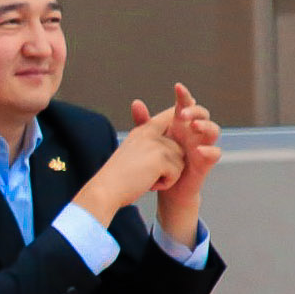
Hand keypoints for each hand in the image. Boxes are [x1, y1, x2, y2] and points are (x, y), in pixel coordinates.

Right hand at [70, 101, 182, 227]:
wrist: (105, 189)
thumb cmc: (117, 177)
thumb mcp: (132, 153)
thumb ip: (150, 144)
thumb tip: (173, 145)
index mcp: (142, 132)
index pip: (167, 117)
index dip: (177, 115)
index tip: (189, 103)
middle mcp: (149, 134)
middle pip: (178, 147)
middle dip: (171, 165)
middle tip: (148, 173)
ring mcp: (155, 145)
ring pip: (180, 161)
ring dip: (168, 175)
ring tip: (147, 178)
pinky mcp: (161, 158)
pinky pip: (177, 173)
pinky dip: (166, 183)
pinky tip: (149, 183)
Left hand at [154, 83, 220, 247]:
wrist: (166, 186)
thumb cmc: (160, 159)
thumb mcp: (150, 139)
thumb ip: (144, 122)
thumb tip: (136, 102)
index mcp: (181, 124)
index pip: (185, 105)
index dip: (184, 96)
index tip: (177, 87)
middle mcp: (194, 132)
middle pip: (203, 114)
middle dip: (195, 110)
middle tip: (183, 113)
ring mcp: (203, 145)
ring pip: (213, 130)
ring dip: (206, 126)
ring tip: (195, 125)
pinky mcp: (206, 162)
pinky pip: (215, 153)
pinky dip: (209, 150)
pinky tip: (199, 150)